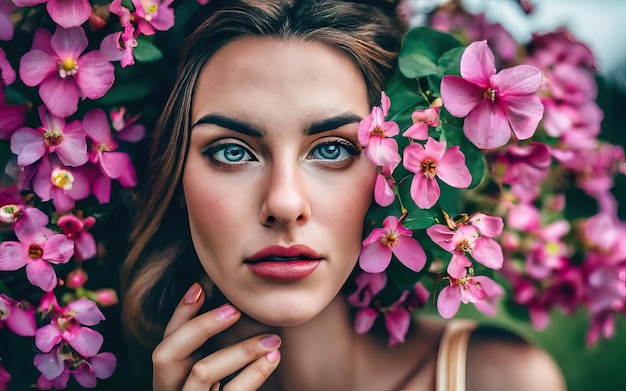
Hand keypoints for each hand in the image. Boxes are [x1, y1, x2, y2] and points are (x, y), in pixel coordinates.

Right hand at [152, 282, 280, 390]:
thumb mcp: (208, 384)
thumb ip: (207, 357)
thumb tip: (224, 308)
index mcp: (168, 385)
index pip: (164, 344)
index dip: (178, 315)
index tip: (200, 287)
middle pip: (166, 354)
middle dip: (200, 326)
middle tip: (235, 309)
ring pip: (203, 372)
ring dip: (240, 349)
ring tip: (273, 339)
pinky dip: (254, 374)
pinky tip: (272, 360)